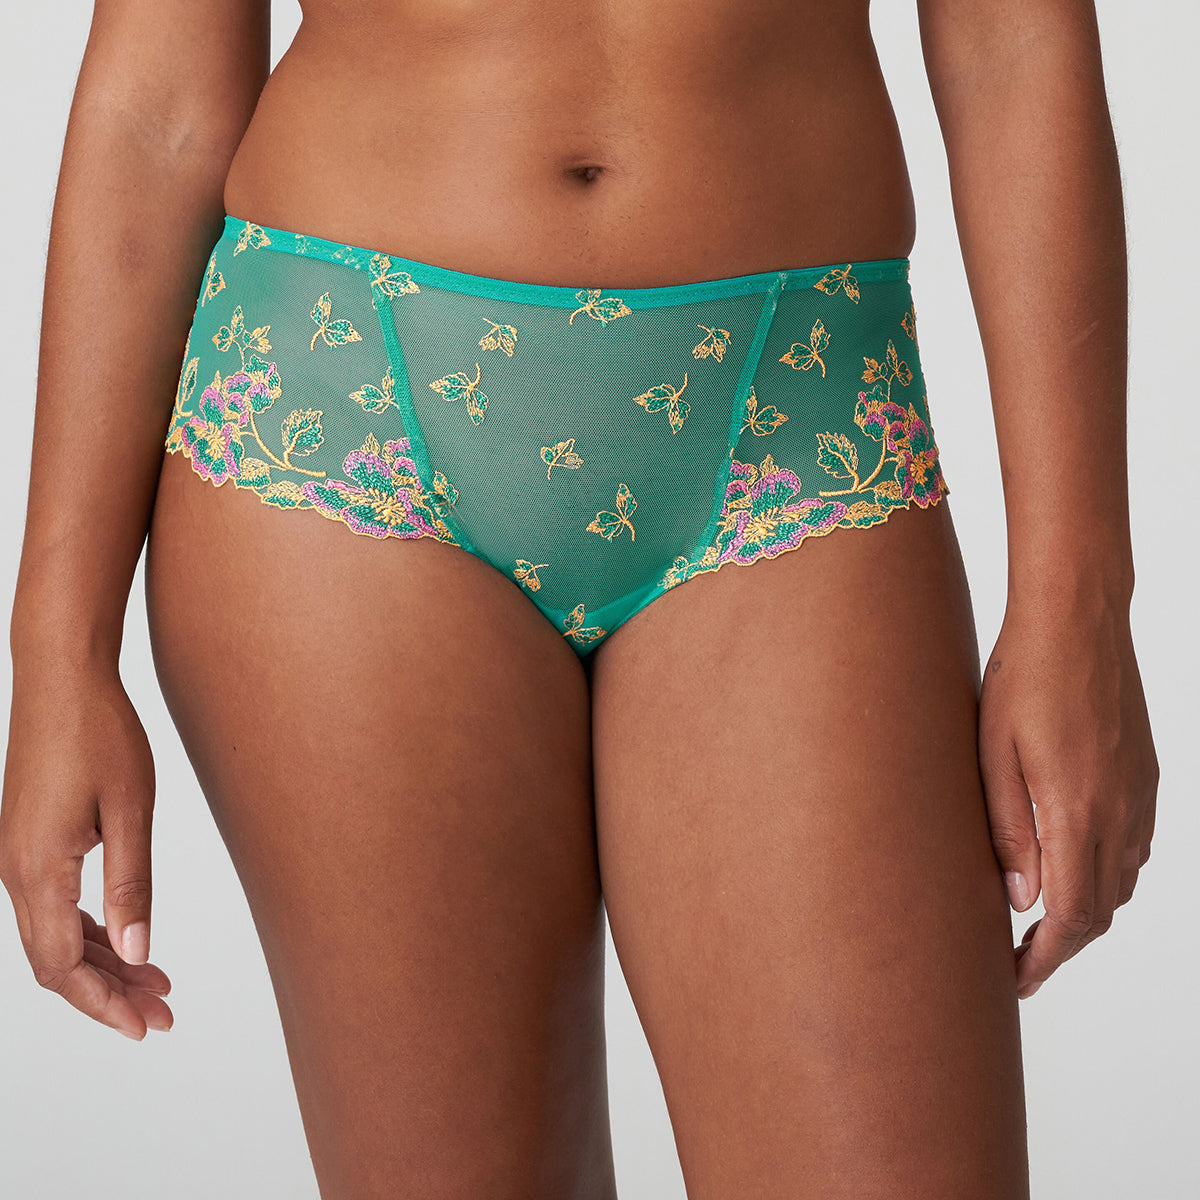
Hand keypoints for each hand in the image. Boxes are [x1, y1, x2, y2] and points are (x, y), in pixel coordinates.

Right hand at [0, 659, 171, 1037]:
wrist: (61, 678)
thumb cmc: (99, 733)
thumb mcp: (130, 810)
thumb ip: (132, 886)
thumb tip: (138, 952)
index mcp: (37, 870)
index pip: (61, 966)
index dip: (103, 1004)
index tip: (147, 1026)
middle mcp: (16, 871)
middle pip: (55, 960)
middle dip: (108, 993)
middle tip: (163, 1012)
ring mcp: (18, 856)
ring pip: (54, 935)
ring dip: (102, 963)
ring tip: (157, 980)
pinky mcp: (29, 840)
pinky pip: (53, 905)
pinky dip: (89, 930)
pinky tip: (125, 937)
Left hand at [978, 599, 1157, 998]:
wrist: (1078, 619)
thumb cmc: (1023, 677)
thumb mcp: (994, 753)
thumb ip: (1008, 829)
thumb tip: (1020, 899)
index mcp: (1079, 813)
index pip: (1071, 917)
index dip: (1044, 960)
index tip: (1015, 982)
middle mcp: (1120, 814)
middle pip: (1100, 911)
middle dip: (1060, 947)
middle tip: (1018, 962)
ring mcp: (1139, 796)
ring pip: (1120, 884)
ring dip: (1084, 914)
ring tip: (1039, 923)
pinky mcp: (1145, 777)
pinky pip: (1134, 849)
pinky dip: (1105, 877)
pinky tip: (1074, 869)